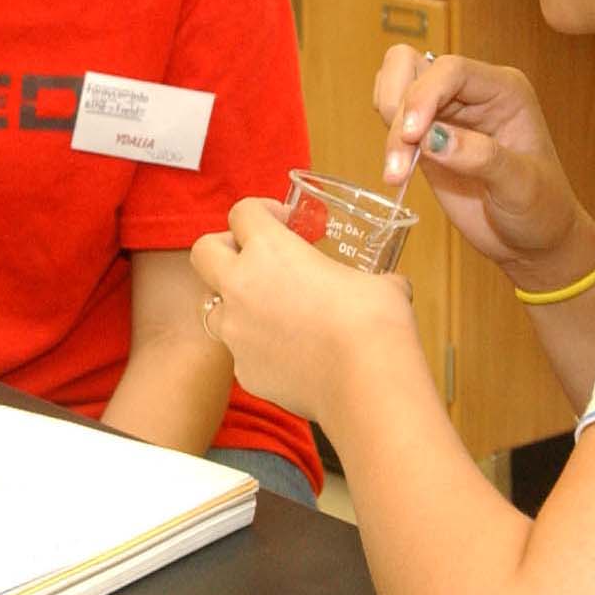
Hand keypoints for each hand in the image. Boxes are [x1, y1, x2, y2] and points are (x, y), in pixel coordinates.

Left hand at [188, 198, 418, 423]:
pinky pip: (241, 352)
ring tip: (272, 312)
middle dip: (223, 249)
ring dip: (236, 304)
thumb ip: (369, 276)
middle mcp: (241, 287)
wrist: (366, 383)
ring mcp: (237, 332)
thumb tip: (390, 285)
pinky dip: (258, 348)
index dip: (262, 211)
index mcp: (270, 250)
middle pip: (203, 251)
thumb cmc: (374, 323)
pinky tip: (290, 354)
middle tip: (253, 257)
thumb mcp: (379, 283)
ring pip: (214, 308)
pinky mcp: (244, 371)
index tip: (285, 222)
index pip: (242, 212)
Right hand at [375, 49, 594, 287]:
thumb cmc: (541, 210)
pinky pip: (392, 115)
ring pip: (396, 85)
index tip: (412, 136)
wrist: (533, 241)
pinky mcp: (426, 134)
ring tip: (398, 170)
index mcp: (504, 90)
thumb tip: (430, 139)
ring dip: (389, 125)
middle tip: (401, 161)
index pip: (452, 70)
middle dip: (400, 111)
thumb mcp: (520, 186)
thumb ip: (479, 157)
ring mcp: (447, 111)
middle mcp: (473, 92)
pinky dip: (386, 138)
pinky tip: (399, 170)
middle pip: (414, 70)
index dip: (424, 95)